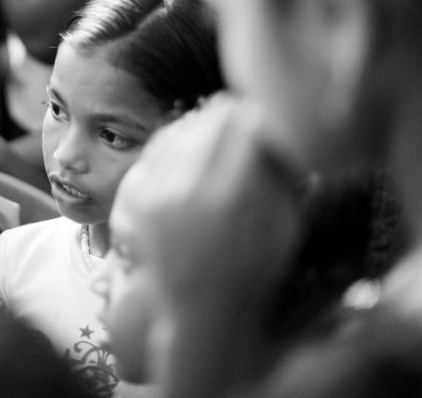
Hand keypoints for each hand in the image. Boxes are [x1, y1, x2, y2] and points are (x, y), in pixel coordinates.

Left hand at [138, 93, 305, 310]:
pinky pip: (157, 147)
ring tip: (222, 124)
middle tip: (246, 112)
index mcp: (229, 199)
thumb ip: (283, 177)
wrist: (199, 309)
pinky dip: (178, 137)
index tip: (268, 115)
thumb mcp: (285, 228)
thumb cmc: (253, 271)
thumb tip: (279, 129)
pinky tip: (194, 137)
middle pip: (210, 124)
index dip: (259, 116)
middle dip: (232, 114)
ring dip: (205, 122)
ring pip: (181, 130)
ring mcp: (155, 192)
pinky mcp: (136, 195)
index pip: (244, 130)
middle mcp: (186, 191)